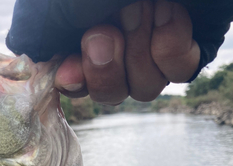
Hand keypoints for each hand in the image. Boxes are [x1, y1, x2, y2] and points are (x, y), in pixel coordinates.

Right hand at [54, 0, 199, 103]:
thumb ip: (40, 30)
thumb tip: (38, 64)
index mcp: (83, 27)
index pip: (76, 78)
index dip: (74, 81)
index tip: (69, 72)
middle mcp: (120, 39)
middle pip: (109, 91)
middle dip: (106, 67)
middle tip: (108, 30)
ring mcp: (155, 42)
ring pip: (144, 88)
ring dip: (139, 51)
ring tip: (143, 6)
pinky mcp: (193, 40)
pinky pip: (179, 71)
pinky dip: (170, 46)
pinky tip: (169, 11)